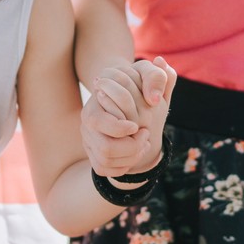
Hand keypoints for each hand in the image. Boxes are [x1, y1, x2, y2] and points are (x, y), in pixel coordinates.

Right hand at [81, 57, 174, 179]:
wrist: (127, 96)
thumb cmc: (138, 84)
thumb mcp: (148, 75)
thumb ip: (156, 77)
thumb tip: (153, 98)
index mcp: (96, 104)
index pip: (99, 122)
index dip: (123, 128)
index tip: (139, 125)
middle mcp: (88, 123)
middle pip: (105, 148)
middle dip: (131, 147)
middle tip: (145, 135)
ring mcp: (89, 138)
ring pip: (105, 161)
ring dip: (130, 157)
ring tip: (144, 144)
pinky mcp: (93, 152)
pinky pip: (103, 169)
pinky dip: (122, 167)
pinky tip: (135, 154)